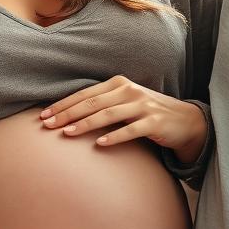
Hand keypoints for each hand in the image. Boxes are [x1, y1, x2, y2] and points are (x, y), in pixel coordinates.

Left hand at [40, 76, 206, 161]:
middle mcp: (129, 91)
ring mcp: (142, 106)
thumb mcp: (125, 103)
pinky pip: (131, 130)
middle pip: (92, 102)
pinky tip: (100, 144)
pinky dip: (115, 137)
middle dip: (67, 114)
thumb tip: (68, 115)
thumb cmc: (147, 113)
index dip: (64, 104)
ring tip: (67, 133)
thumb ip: (102, 104)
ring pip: (108, 114)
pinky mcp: (154, 122)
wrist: (185, 120)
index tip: (44, 115)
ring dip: (85, 124)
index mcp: (119, 84)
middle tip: (48, 125)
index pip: (85, 93)